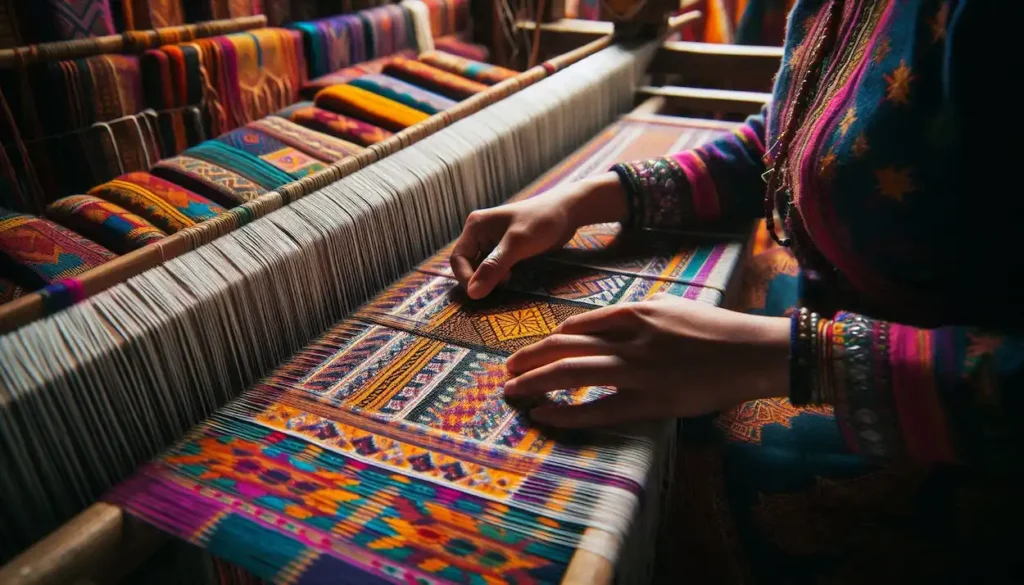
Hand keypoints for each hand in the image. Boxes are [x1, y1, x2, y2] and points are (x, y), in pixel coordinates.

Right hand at [450, 172, 626, 298]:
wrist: (569, 211)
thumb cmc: (543, 221)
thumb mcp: (517, 244)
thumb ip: (494, 267)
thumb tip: (472, 293)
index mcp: (475, 226)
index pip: (458, 259)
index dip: (466, 279)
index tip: (482, 293)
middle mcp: (480, 233)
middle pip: (468, 265)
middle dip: (480, 279)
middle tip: (501, 285)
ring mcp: (493, 242)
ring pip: (482, 268)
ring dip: (491, 279)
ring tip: (510, 279)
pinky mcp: (506, 249)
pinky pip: (495, 268)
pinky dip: (500, 277)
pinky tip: (514, 277)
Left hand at [503, 295, 790, 427]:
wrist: (752, 352)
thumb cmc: (713, 329)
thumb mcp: (670, 308)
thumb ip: (632, 316)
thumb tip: (595, 328)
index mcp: (634, 313)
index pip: (577, 326)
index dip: (546, 341)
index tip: (531, 352)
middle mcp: (629, 339)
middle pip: (564, 347)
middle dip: (529, 359)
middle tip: (507, 371)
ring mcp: (638, 371)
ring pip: (571, 373)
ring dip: (535, 382)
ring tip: (512, 391)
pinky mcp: (649, 402)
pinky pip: (598, 409)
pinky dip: (567, 412)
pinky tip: (545, 414)